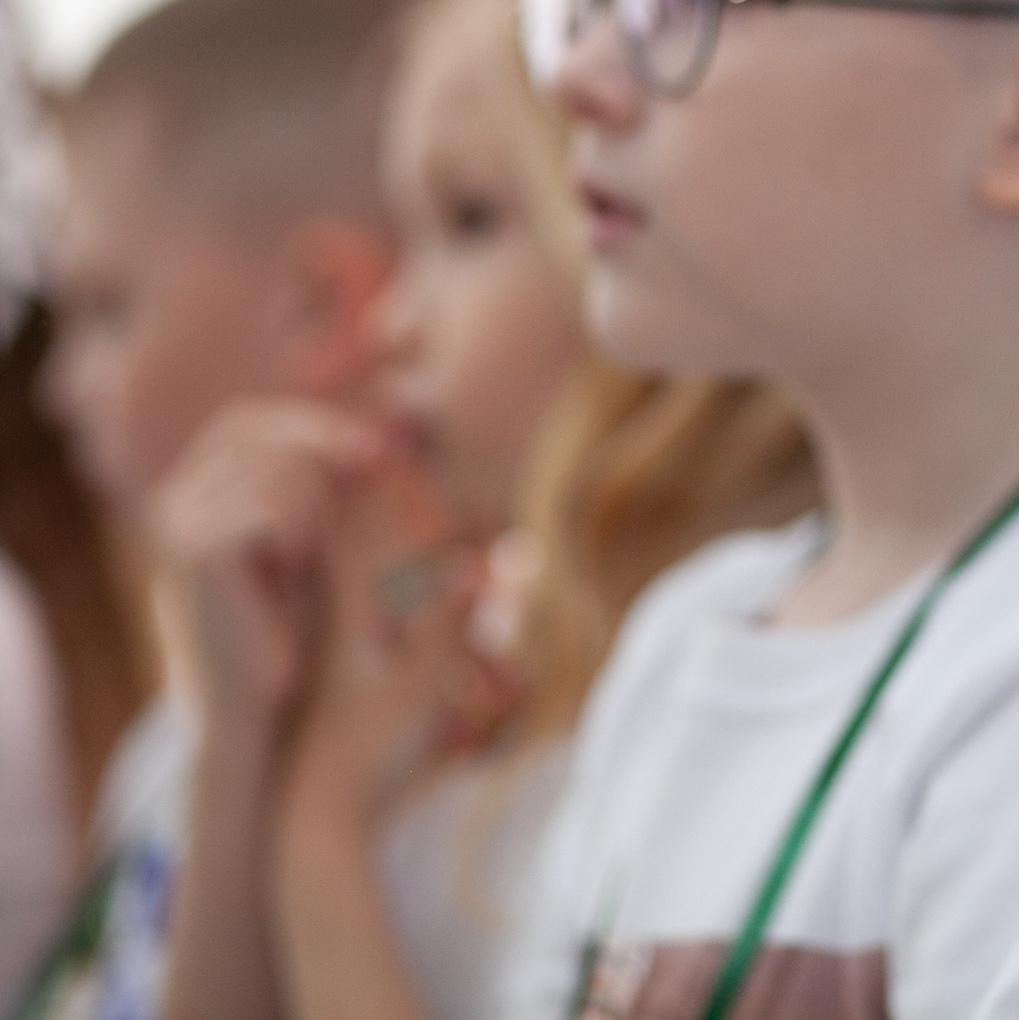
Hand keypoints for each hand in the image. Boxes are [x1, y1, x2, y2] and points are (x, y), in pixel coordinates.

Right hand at [150, 399, 385, 732]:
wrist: (255, 708)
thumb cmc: (294, 626)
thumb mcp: (312, 542)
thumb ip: (325, 487)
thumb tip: (380, 430)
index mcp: (191, 491)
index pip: (248, 421)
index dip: (311, 423)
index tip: (374, 445)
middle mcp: (172, 499)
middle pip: (257, 431)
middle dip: (324, 444)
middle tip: (376, 463)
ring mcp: (175, 524)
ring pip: (277, 469)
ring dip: (318, 504)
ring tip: (308, 555)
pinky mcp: (193, 554)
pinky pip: (272, 509)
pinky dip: (300, 533)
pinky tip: (292, 569)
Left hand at [281, 463, 510, 838]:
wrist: (310, 824)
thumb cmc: (369, 755)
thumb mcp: (420, 688)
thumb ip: (445, 625)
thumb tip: (469, 564)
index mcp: (345, 619)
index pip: (344, 530)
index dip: (357, 480)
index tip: (371, 432)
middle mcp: (327, 629)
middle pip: (330, 544)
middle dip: (348, 495)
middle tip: (368, 442)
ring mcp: (325, 657)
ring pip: (331, 582)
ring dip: (347, 538)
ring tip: (357, 496)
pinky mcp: (329, 686)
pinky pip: (335, 616)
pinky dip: (349, 586)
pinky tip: (361, 584)